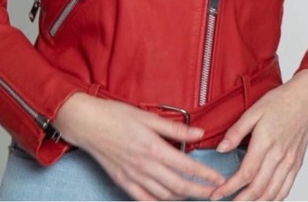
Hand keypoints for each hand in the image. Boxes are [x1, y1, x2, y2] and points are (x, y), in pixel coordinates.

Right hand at [54, 92, 226, 200]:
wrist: (88, 124)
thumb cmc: (117, 115)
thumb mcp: (148, 116)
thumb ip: (175, 129)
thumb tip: (199, 133)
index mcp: (153, 148)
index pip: (186, 166)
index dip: (205, 175)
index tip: (219, 179)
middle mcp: (145, 166)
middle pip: (178, 186)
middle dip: (199, 192)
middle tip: (215, 194)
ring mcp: (133, 177)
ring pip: (163, 196)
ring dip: (182, 199)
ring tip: (196, 197)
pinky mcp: (123, 182)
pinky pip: (144, 200)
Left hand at [209, 69, 307, 200]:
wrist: (307, 99)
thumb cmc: (280, 101)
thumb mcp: (254, 110)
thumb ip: (236, 131)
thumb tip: (221, 148)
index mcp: (265, 142)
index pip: (245, 173)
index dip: (229, 187)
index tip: (216, 193)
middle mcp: (279, 156)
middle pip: (258, 188)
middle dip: (240, 200)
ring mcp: (290, 162)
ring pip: (273, 193)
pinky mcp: (297, 164)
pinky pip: (286, 188)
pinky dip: (274, 198)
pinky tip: (264, 199)